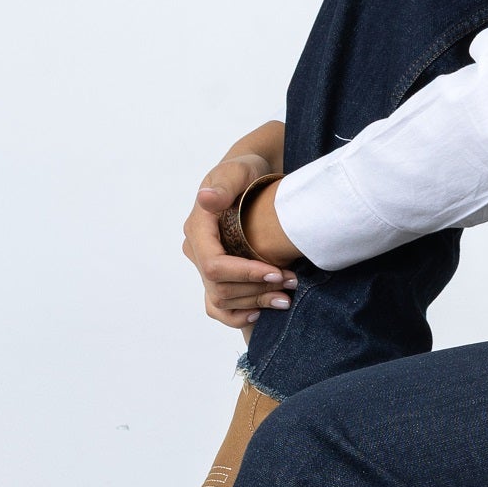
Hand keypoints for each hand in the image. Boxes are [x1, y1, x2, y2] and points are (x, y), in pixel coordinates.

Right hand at [184, 120, 304, 330]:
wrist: (250, 178)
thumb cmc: (245, 171)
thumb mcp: (238, 171)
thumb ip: (225, 185)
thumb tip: (206, 199)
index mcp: (197, 228)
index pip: (213, 265)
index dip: (245, 274)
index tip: (276, 272)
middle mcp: (196, 250)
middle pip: (219, 288)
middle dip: (257, 290)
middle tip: (291, 282)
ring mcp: (204, 265)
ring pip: (221, 301)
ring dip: (255, 303)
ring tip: (286, 296)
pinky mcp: (217, 275)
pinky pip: (218, 307)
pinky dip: (236, 315)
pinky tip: (260, 313)